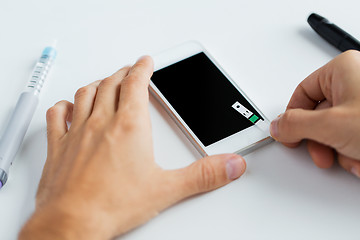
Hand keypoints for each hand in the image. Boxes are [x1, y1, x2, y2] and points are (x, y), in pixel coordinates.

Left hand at [19, 56, 245, 238]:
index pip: (136, 84)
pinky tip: (69, 107)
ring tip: (105, 83)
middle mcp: (102, 123)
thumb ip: (203, 175)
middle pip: (111, 84)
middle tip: (129, 70)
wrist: (72, 223)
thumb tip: (230, 165)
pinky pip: (58, 116)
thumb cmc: (112, 205)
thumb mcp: (167, 190)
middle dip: (123, 73)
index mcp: (129, 127)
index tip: (145, 61)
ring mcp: (78, 133)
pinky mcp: (59, 147)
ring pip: (86, 94)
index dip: (142, 68)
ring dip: (98, 84)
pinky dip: (65, 106)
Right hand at [270, 50, 359, 176]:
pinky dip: (354, 153)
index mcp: (342, 69)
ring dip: (339, 151)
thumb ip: (296, 125)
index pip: (302, 93)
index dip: (292, 117)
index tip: (289, 136)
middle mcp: (354, 81)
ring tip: (353, 156)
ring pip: (336, 129)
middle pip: (318, 114)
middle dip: (320, 141)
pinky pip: (352, 136)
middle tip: (323, 152)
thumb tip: (277, 127)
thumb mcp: (332, 125)